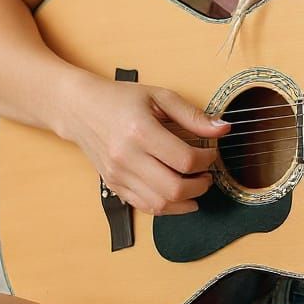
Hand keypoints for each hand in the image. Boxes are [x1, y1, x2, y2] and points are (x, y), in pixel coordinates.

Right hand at [64, 73, 230, 215]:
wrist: (80, 108)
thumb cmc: (121, 99)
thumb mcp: (160, 96)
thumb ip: (193, 116)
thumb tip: (223, 129)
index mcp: (141, 131)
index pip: (184, 160)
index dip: (207, 160)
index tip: (212, 152)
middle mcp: (127, 157)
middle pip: (174, 188)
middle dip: (200, 186)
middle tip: (208, 175)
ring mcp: (118, 175)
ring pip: (160, 204)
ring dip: (186, 201)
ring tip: (196, 186)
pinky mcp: (113, 185)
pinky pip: (144, 207)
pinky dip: (166, 207)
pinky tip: (179, 197)